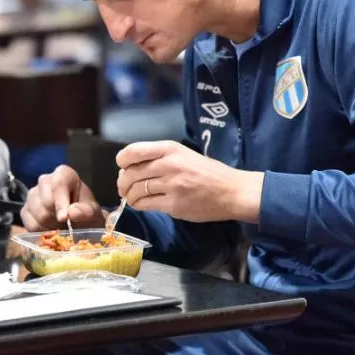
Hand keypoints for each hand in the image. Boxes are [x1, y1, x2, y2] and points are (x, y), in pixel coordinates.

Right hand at [20, 165, 104, 231]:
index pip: (58, 184)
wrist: (79, 222)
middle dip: (57, 217)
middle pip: (46, 202)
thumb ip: (86, 212)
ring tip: (60, 226)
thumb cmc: (86, 213)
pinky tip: (50, 229)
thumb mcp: (93, 213)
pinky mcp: (25, 210)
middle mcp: (45, 181)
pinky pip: (30, 224)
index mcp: (64, 174)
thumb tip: (72, 213)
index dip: (60, 202)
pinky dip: (41, 232)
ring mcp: (32, 195)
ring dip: (50, 226)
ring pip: (38, 215)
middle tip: (67, 224)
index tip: (64, 218)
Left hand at [116, 141, 262, 222]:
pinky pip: (146, 205)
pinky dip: (139, 205)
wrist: (231, 191)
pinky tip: (141, 204)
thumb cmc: (208, 173)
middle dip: (122, 182)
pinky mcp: (174, 205)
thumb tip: (132, 167)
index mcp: (170, 149)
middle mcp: (169, 164)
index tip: (122, 167)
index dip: (122, 160)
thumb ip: (160, 158)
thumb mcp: (184, 155)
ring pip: (136, 190)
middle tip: (124, 187)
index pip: (133, 151)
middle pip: (131, 173)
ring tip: (132, 197)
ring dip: (130, 196)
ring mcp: (171, 185)